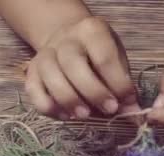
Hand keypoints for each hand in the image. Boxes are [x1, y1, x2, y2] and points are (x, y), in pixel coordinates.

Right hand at [25, 16, 139, 119]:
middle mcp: (65, 39)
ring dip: (69, 100)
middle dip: (93, 92)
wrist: (68, 40)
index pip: (104, 57)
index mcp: (92, 31)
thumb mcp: (117, 60)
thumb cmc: (99, 54)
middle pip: (73, 64)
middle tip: (109, 110)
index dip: (117, 83)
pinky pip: (34, 91)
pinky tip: (65, 116)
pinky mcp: (31, 72)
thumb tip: (132, 113)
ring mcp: (45, 54)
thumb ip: (123, 85)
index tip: (127, 102)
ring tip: (84, 115)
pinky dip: (49, 107)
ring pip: (51, 76)